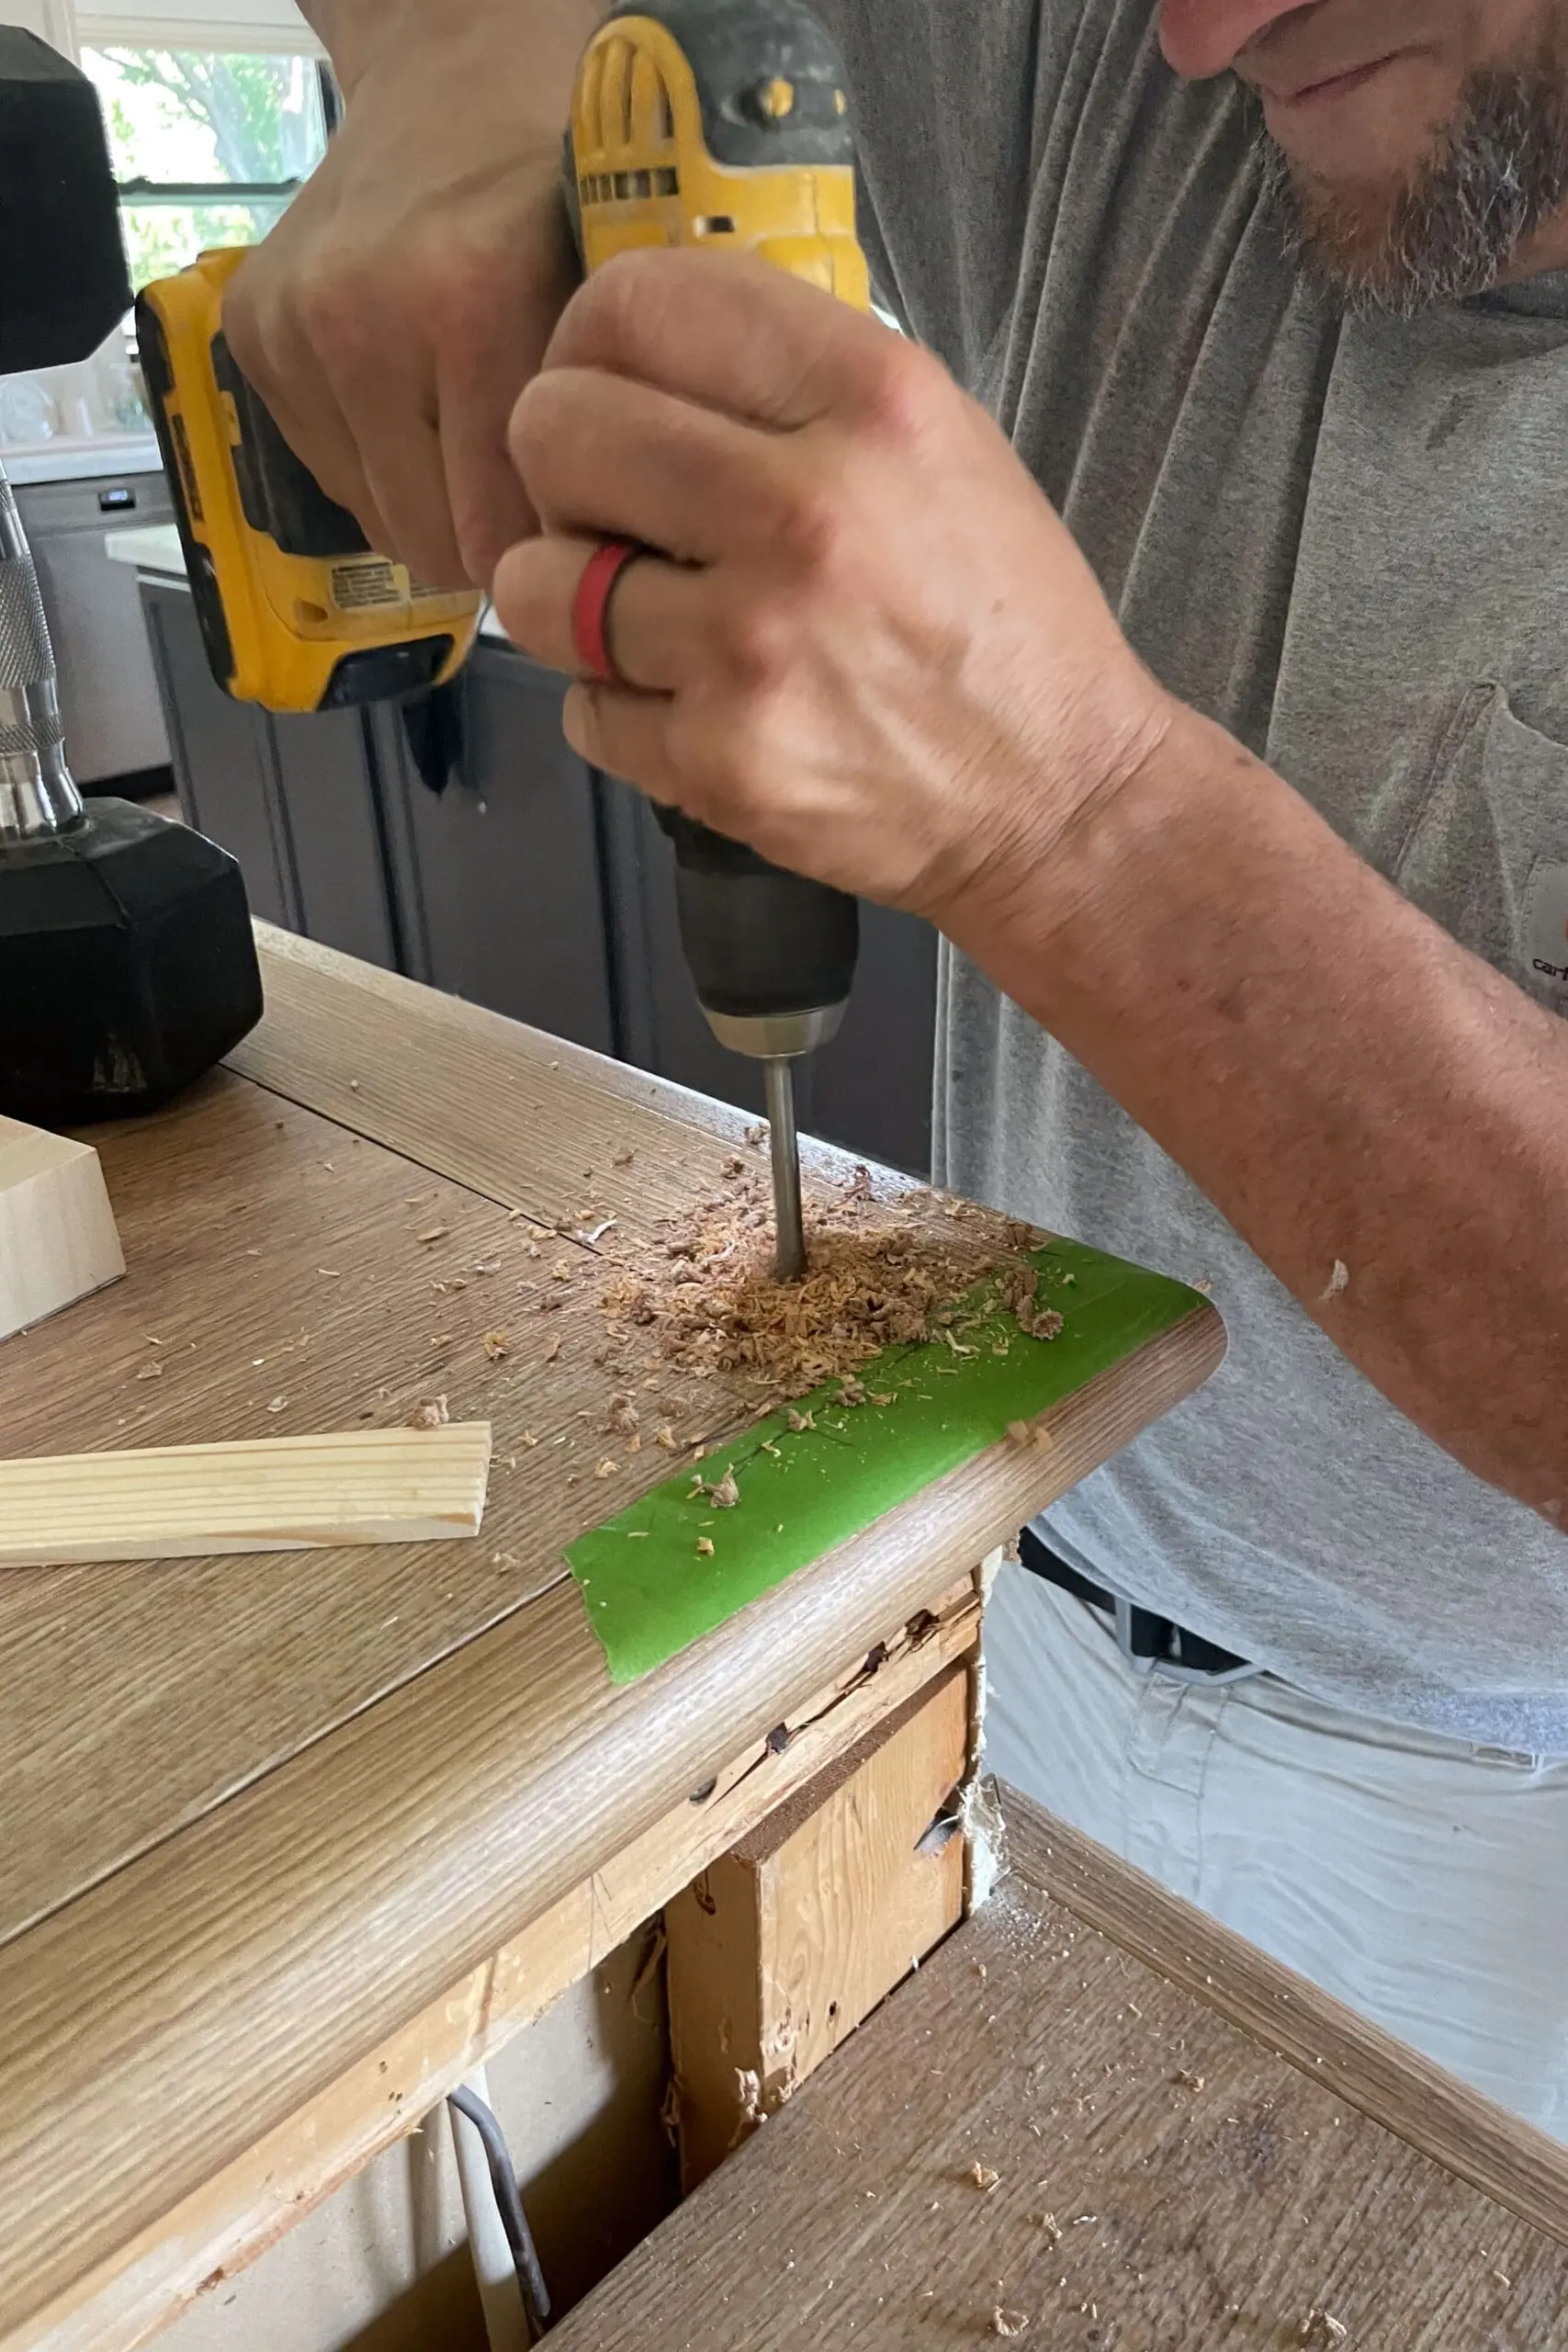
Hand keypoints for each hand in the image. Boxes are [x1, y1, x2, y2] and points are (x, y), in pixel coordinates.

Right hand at [223, 0, 582, 588]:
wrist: (457, 71)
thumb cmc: (559, 178)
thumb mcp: (627, 294)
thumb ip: (617, 428)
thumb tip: (614, 567)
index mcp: (469, 301)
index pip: (503, 538)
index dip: (554, 553)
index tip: (587, 537)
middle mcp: (362, 316)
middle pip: (437, 545)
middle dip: (496, 543)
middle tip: (539, 495)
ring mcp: (297, 328)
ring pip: (383, 524)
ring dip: (438, 510)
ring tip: (480, 440)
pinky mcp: (255, 336)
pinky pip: (335, 480)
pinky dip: (386, 469)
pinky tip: (424, 406)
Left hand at [490, 249, 1173, 940]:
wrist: (1058, 799)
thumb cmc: (998, 618)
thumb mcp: (942, 444)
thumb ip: (796, 383)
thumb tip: (635, 351)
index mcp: (870, 402)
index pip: (639, 303)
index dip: (589, 340)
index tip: (603, 386)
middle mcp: (804, 512)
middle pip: (555, 429)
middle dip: (565, 471)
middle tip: (618, 514)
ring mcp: (750, 647)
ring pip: (535, 584)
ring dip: (571, 602)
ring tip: (649, 620)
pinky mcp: (717, 762)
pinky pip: (581, 708)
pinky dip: (621, 711)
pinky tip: (699, 706)